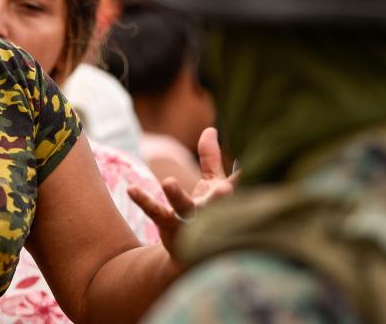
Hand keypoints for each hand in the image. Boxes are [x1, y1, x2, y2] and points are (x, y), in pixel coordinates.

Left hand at [128, 127, 236, 256]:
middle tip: (226, 190)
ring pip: (185, 209)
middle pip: (218, 205)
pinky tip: (131, 189)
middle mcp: (212, 212)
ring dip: (178, 196)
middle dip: (222, 198)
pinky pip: (156, 213)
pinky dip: (144, 201)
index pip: (239, 187)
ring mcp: (190, 221)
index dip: (247, 180)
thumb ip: (211, 158)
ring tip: (168, 182)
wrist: (190, 257)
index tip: (253, 167)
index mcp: (227, 198)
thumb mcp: (214, 185)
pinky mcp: (169, 227)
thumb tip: (210, 129)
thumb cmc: (208, 213)